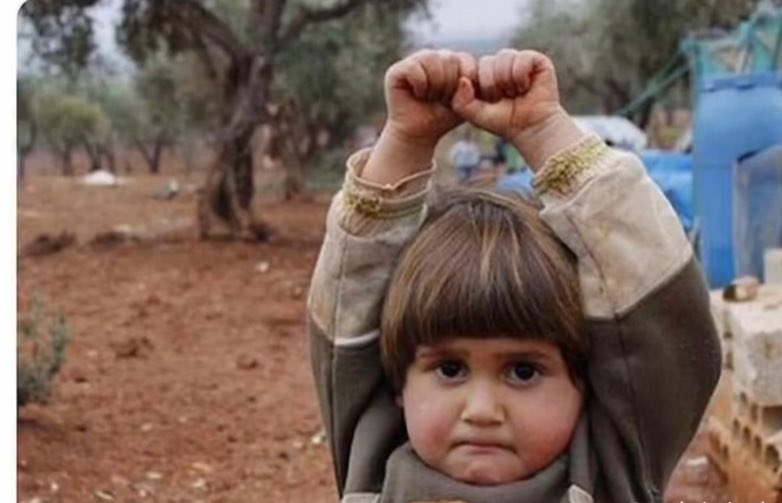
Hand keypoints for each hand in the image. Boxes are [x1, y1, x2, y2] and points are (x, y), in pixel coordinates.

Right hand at [382, 49, 476, 147]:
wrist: (418, 134)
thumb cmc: (442, 117)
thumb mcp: (465, 102)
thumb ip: (471, 89)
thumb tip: (463, 81)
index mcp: (453, 60)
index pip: (466, 60)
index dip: (465, 83)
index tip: (457, 99)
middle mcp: (434, 56)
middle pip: (450, 58)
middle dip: (449, 85)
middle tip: (440, 99)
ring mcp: (415, 60)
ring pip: (432, 59)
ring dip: (434, 85)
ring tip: (430, 96)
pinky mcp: (396, 70)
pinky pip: (414, 68)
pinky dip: (420, 85)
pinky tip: (417, 94)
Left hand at [451, 50, 584, 170]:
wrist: (532, 128)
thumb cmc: (504, 121)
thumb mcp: (476, 115)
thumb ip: (461, 102)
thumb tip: (463, 80)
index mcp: (485, 73)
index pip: (473, 67)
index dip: (481, 87)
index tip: (491, 101)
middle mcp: (501, 63)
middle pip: (487, 62)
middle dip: (494, 85)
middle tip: (505, 98)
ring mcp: (518, 60)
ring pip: (503, 57)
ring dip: (508, 81)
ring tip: (516, 92)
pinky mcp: (536, 60)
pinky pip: (522, 58)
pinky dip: (521, 76)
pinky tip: (526, 86)